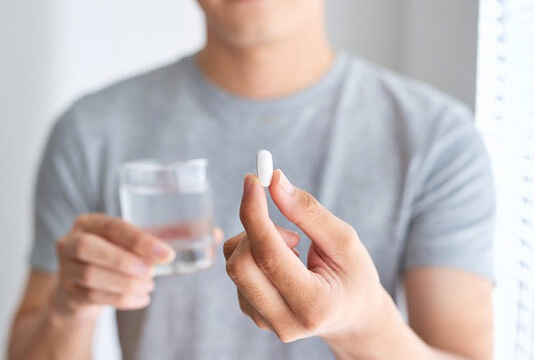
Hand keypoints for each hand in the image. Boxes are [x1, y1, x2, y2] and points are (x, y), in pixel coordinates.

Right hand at [52, 214, 222, 320]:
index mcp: (91, 222)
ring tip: (149, 286)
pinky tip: (141, 298)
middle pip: (89, 248)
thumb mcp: (136, 242)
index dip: (139, 240)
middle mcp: (71, 241)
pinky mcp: (67, 293)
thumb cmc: (118, 257)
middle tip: (154, 273)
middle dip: (125, 261)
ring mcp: (65, 268)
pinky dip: (121, 299)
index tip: (166, 254)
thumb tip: (215, 233)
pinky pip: (92, 297)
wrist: (82, 288)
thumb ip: (169, 236)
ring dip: (125, 283)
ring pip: (91, 275)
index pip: (112, 226)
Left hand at [224, 170, 387, 343]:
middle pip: (240, 264)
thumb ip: (308, 212)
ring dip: (257, 242)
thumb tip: (275, 182)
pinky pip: (237, 272)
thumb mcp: (344, 240)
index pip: (269, 256)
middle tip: (288, 227)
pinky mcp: (253, 314)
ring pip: (235, 265)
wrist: (353, 316)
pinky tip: (284, 263)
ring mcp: (264, 322)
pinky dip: (255, 254)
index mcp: (314, 305)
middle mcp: (284, 321)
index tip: (252, 180)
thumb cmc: (354, 276)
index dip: (255, 214)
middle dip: (255, 229)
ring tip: (295, 249)